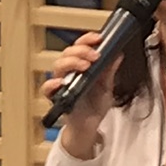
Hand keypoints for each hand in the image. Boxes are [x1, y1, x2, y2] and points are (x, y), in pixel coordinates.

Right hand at [41, 30, 115, 155]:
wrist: (90, 126)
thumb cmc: (95, 105)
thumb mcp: (107, 87)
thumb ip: (109, 71)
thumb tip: (118, 54)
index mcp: (80, 65)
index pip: (79, 46)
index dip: (87, 39)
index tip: (98, 38)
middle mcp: (68, 71)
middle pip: (67, 52)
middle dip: (81, 50)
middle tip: (95, 56)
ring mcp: (61, 83)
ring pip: (58, 65)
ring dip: (71, 62)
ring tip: (85, 66)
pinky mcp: (55, 97)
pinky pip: (47, 88)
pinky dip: (52, 84)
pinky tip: (61, 83)